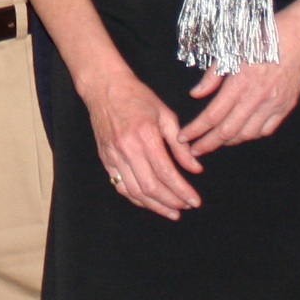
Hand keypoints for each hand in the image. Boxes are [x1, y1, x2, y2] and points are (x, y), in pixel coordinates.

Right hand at [70, 54, 202, 218]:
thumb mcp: (165, 114)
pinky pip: (120, 186)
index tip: (195, 201)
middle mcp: (127, 148)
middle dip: (172, 201)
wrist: (104, 87)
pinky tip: (150, 203)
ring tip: (172, 212)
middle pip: (151, 187)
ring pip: (135, 191)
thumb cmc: (137, 97)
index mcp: (145, 135)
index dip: (182, 190)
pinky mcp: (105, 159)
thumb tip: (195, 169)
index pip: (166, 172)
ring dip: (155, 206)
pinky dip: (136, 199)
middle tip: (186, 207)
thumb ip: (180, 145)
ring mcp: (113, 155)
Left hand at [179, 2, 299, 151]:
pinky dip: (252, 135)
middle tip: (194, 151)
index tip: (183, 138)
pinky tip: (242, 133)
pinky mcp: (287, 105)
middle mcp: (257, 97)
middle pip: (228, 130)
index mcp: (240, 81)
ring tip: (216, 142)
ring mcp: (274, 104)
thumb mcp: (232, 48)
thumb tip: (196, 94)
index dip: (196, 130)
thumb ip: (213, 75)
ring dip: (229, 141)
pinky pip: (267, 129)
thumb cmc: (264, 36)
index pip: (213, 115)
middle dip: (208, 144)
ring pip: (248, 134)